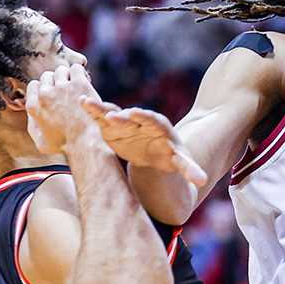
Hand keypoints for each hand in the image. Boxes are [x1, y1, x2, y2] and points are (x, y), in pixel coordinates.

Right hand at [25, 63, 102, 153]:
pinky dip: (80, 73)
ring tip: (75, 86)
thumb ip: (33, 124)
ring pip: (61, 70)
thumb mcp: (40, 141)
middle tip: (66, 90)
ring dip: (67, 76)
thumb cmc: (63, 145)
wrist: (84, 142)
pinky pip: (76, 68)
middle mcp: (45, 94)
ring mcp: (61, 87)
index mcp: (33, 106)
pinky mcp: (78, 84)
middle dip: (55, 81)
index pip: (34, 85)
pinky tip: (84, 82)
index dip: (44, 88)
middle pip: (47, 75)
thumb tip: (31, 112)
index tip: (53, 94)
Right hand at [82, 101, 208, 188]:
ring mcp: (126, 122)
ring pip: (113, 114)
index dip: (144, 116)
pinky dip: (93, 111)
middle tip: (111, 116)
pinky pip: (102, 118)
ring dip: (101, 110)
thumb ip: (189, 168)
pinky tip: (82, 103)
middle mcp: (141, 121)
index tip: (136, 113)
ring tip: (87, 103)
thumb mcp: (180, 161)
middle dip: (122, 117)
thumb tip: (202, 180)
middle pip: (131, 117)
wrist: (155, 152)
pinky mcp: (112, 127)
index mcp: (159, 127)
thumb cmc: (170, 155)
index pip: (152, 120)